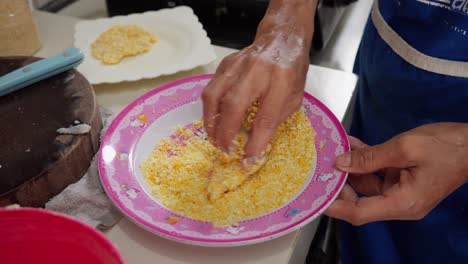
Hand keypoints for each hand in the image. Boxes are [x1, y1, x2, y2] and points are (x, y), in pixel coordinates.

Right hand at [201, 0, 315, 160]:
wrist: (281, 38)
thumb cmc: (291, 71)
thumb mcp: (294, 98)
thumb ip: (274, 119)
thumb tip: (254, 145)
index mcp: (282, 80)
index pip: (266, 117)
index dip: (255, 142)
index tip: (247, 159)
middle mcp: (257, 70)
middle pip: (234, 105)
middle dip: (226, 132)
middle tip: (224, 150)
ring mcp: (237, 64)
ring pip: (214, 95)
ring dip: (211, 122)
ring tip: (214, 138)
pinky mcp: (225, 64)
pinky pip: (211, 89)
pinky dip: (210, 109)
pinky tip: (214, 120)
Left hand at [325, 123, 467, 224]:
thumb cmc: (448, 147)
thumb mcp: (404, 148)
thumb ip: (370, 158)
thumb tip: (342, 163)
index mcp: (402, 203)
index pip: (359, 212)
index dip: (334, 205)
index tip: (315, 197)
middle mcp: (401, 203)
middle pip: (361, 199)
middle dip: (340, 182)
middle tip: (322, 166)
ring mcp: (402, 192)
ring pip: (367, 183)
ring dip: (351, 166)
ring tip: (336, 148)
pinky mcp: (404, 180)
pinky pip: (379, 173)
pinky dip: (366, 160)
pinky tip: (352, 145)